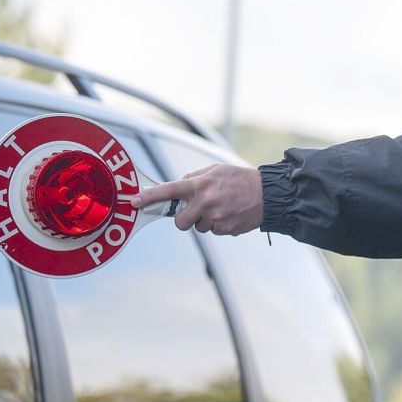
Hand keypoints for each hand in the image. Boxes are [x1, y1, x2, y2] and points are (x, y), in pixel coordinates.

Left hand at [130, 164, 264, 235]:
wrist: (268, 194)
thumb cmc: (240, 179)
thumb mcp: (216, 170)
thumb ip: (194, 178)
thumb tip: (176, 188)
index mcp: (201, 184)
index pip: (169, 190)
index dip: (150, 197)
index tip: (133, 202)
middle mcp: (206, 201)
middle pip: (180, 222)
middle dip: (186, 219)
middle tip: (199, 210)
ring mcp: (215, 217)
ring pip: (198, 227)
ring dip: (206, 221)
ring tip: (224, 208)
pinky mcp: (225, 229)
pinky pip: (213, 231)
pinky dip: (220, 225)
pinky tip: (231, 215)